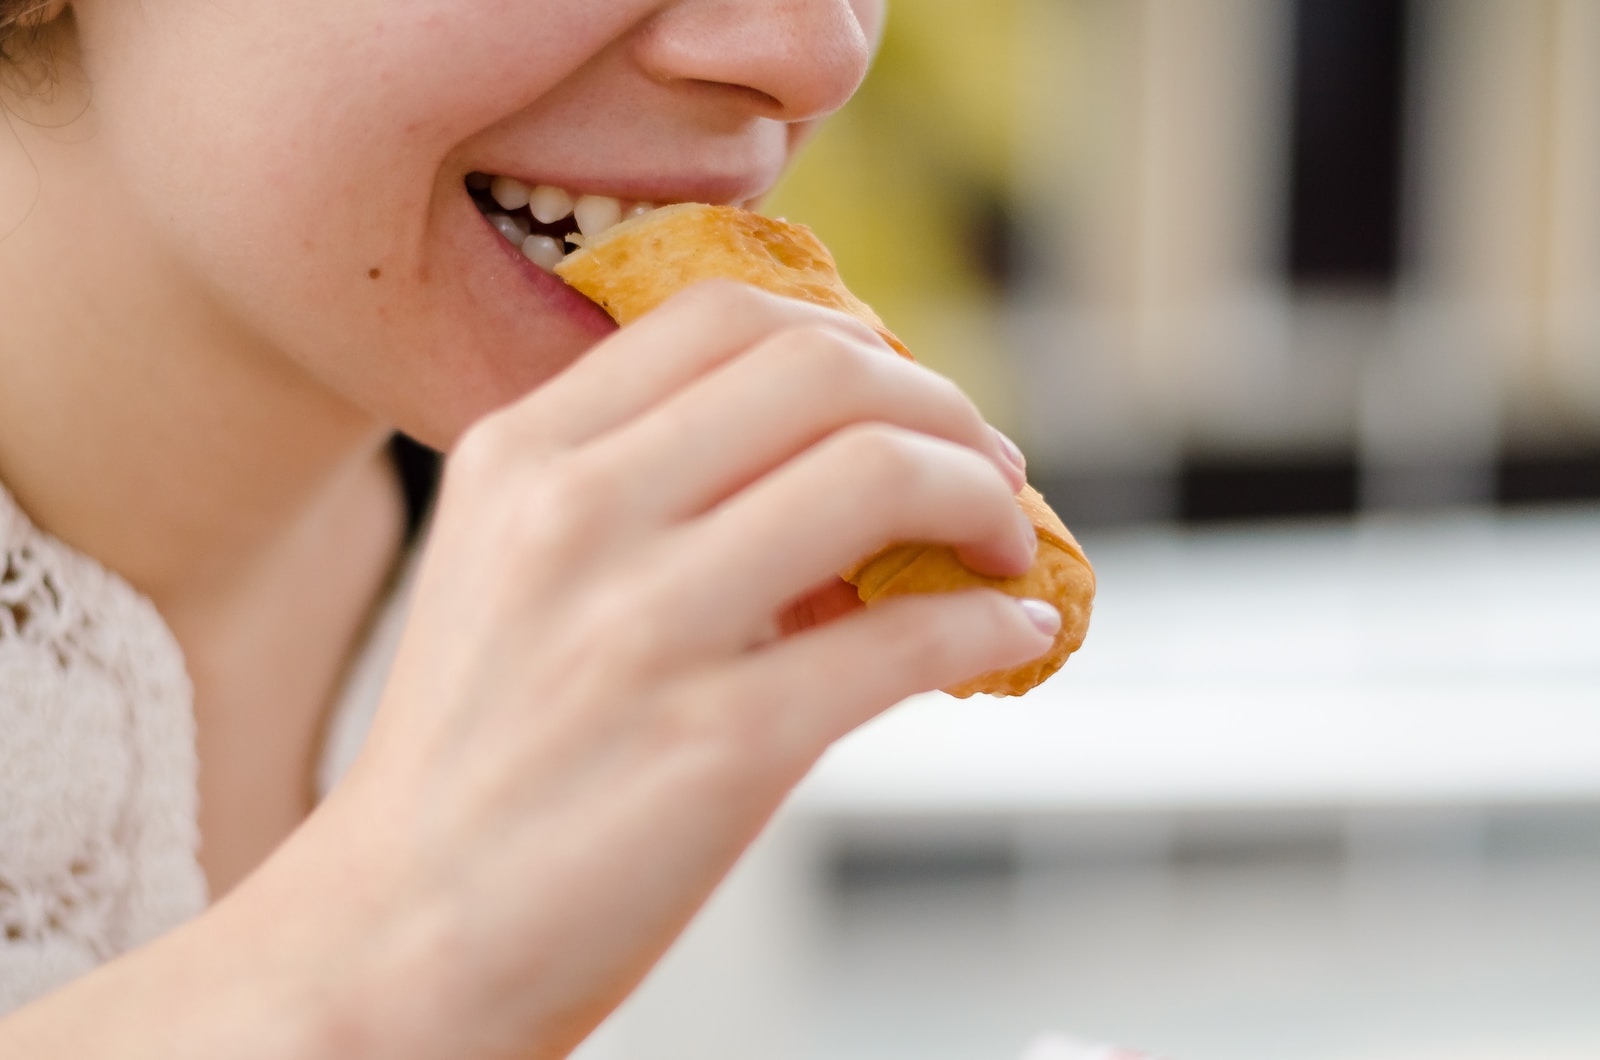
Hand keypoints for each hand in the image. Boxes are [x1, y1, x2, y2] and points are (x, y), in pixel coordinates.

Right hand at [254, 282, 1055, 1058]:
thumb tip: (835, 448)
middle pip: (822, 371)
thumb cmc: (479, 749)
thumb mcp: (508, 565)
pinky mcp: (717, 745)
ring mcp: (643, 628)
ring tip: (1004, 544)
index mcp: (523, 456)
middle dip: (942, 407)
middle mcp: (574, 516)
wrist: (404, 932)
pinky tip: (1007, 637)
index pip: (725, 316)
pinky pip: (907, 641)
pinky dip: (988, 625)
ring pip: (878, 475)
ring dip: (984, 500)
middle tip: (987, 465)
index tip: (907, 395)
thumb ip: (638, 481)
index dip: (854, 339)